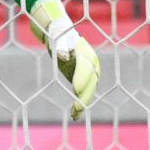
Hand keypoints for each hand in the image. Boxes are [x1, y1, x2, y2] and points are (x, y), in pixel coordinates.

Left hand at [30, 0, 100, 120]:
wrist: (61, 34)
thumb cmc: (58, 35)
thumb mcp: (58, 38)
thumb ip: (61, 46)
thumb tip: (63, 55)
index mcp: (86, 53)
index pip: (86, 68)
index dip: (82, 79)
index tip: (75, 90)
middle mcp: (91, 64)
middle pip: (91, 82)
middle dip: (85, 96)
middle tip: (77, 108)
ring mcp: (89, 73)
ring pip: (89, 90)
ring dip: (83, 102)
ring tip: (75, 114)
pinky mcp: (83, 79)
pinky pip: (84, 92)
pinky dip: (80, 103)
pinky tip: (74, 115)